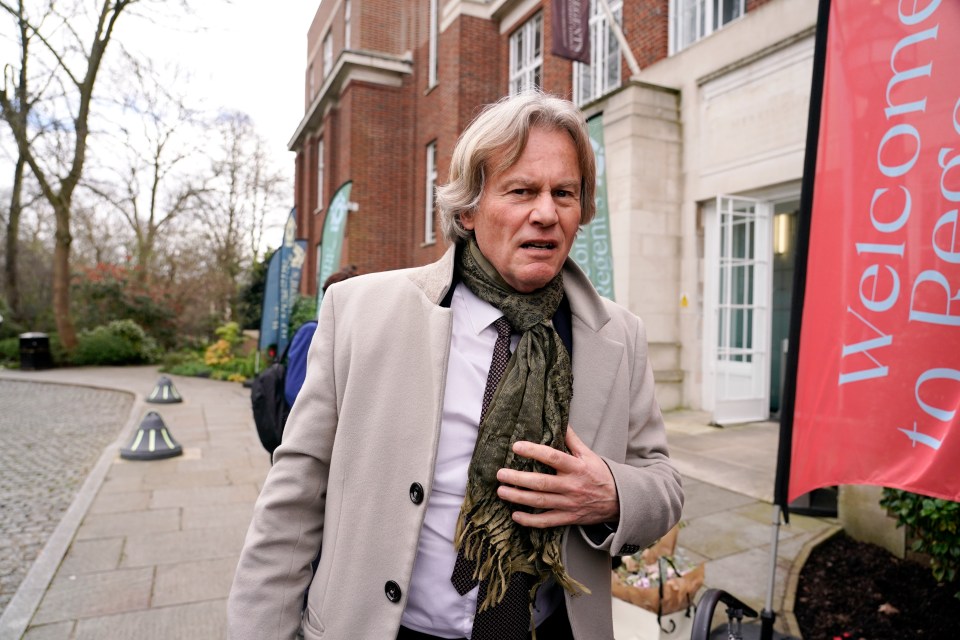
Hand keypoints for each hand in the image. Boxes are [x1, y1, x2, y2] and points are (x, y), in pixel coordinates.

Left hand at [496, 426, 619, 528]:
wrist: (619, 501)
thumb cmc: (599, 474)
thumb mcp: (589, 454)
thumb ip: (572, 439)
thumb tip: (560, 420)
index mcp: (577, 467)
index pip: (553, 457)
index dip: (534, 451)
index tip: (516, 446)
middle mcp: (572, 486)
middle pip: (541, 483)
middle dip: (519, 479)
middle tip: (500, 474)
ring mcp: (569, 504)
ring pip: (540, 502)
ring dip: (519, 498)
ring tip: (501, 491)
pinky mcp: (569, 518)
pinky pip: (547, 521)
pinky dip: (530, 520)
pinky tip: (515, 515)